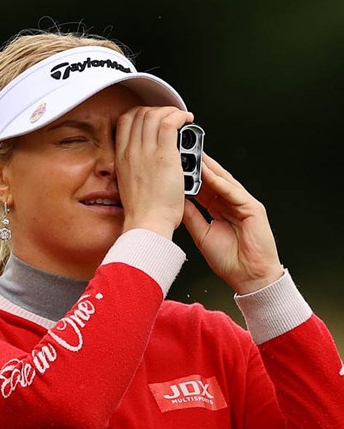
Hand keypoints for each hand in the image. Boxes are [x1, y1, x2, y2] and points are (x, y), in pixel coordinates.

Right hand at [115, 106, 194, 238]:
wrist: (147, 222)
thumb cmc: (143, 210)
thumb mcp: (129, 183)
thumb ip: (135, 167)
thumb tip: (147, 157)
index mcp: (121, 158)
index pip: (125, 121)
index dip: (140, 113)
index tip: (152, 118)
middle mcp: (130, 151)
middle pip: (139, 113)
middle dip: (158, 110)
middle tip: (171, 117)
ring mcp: (145, 152)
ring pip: (154, 115)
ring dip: (171, 112)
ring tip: (182, 119)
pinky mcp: (164, 155)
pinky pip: (170, 123)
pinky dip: (181, 116)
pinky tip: (187, 121)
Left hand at [182, 154, 283, 293]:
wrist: (247, 277)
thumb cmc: (228, 260)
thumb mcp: (201, 234)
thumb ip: (191, 216)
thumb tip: (176, 201)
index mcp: (219, 210)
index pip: (203, 189)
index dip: (190, 177)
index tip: (175, 166)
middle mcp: (231, 204)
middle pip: (214, 181)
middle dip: (199, 167)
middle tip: (184, 151)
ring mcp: (243, 204)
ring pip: (224, 182)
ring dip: (209, 169)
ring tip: (194, 156)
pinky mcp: (253, 208)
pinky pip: (234, 192)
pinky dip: (221, 183)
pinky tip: (210, 174)